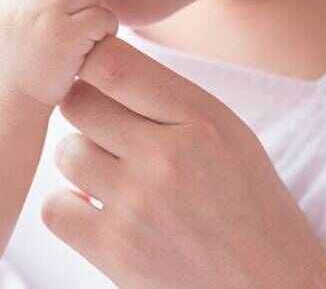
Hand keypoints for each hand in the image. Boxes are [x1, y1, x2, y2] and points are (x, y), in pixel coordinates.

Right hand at [0, 0, 118, 105]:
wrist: (11, 109)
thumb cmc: (11, 79)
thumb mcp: (0, 34)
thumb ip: (19, 9)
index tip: (64, 24)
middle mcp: (24, 1)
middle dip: (79, 4)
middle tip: (84, 31)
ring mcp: (45, 14)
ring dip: (94, 14)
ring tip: (92, 38)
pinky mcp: (67, 33)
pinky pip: (102, 15)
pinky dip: (107, 28)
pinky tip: (99, 46)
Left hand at [42, 37, 325, 287]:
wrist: (271, 284)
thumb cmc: (251, 206)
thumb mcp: (230, 135)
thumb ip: (171, 99)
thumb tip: (99, 63)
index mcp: (201, 120)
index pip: (113, 64)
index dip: (89, 59)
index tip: (89, 67)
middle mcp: (167, 157)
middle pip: (78, 103)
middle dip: (84, 109)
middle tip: (105, 128)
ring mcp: (138, 205)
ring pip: (66, 152)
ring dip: (81, 160)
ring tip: (112, 175)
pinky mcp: (116, 250)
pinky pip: (55, 207)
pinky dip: (68, 207)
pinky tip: (97, 209)